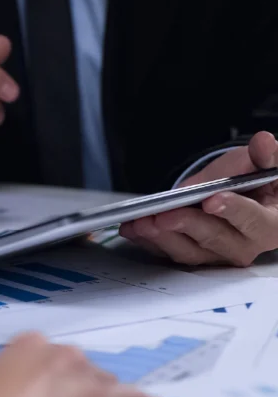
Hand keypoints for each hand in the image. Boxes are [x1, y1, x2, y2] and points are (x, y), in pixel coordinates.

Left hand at [120, 131, 277, 266]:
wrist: (236, 192)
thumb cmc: (252, 178)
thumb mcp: (260, 163)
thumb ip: (265, 155)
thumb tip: (263, 141)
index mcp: (271, 224)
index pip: (254, 220)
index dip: (234, 210)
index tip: (211, 201)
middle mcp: (246, 245)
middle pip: (215, 239)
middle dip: (185, 225)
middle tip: (163, 215)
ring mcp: (218, 254)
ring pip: (189, 251)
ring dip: (160, 237)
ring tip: (140, 223)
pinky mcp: (194, 254)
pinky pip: (169, 252)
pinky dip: (148, 241)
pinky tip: (132, 229)